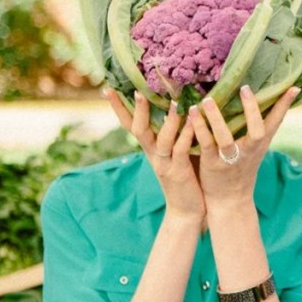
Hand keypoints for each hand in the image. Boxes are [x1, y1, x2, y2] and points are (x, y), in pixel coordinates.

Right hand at [105, 89, 204, 220]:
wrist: (186, 212)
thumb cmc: (184, 179)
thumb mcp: (173, 154)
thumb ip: (173, 133)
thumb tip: (177, 105)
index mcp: (150, 149)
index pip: (130, 125)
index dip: (119, 108)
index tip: (107, 89)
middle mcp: (153, 155)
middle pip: (139, 129)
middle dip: (138, 110)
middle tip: (138, 90)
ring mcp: (164, 164)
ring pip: (162, 138)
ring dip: (169, 119)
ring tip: (176, 101)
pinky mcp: (179, 172)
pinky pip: (181, 150)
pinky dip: (186, 134)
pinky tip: (193, 120)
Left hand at [188, 85, 299, 207]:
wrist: (230, 201)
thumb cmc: (240, 170)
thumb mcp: (254, 150)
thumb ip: (255, 129)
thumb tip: (256, 100)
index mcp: (260, 144)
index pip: (276, 122)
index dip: (285, 105)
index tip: (294, 87)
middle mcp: (249, 151)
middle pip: (257, 130)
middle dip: (252, 109)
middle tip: (245, 87)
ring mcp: (230, 159)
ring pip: (225, 138)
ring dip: (216, 118)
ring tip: (208, 99)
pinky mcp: (212, 164)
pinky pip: (206, 144)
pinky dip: (199, 128)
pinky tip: (193, 113)